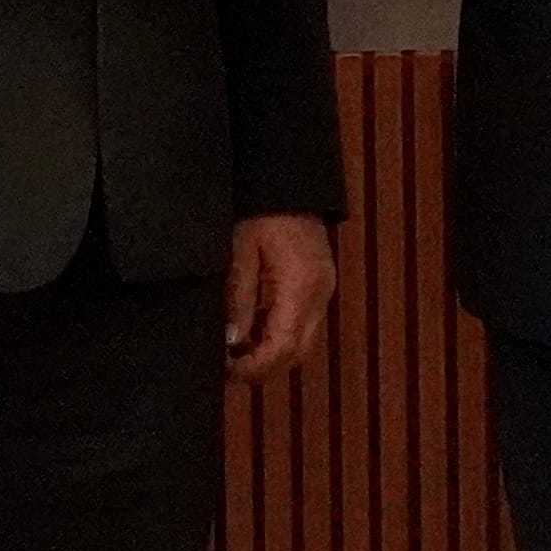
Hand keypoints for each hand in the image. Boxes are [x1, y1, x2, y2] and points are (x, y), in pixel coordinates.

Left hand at [224, 213, 336, 378]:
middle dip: (263, 368)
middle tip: (228, 369)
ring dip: (271, 353)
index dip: (254, 367)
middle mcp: (320, 292)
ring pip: (302, 342)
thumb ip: (239, 298)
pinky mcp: (321, 282)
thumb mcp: (240, 250)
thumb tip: (232, 341)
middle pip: (297, 353)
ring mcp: (324, 288)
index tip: (226, 371)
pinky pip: (304, 324)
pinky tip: (254, 331)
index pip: (283, 347)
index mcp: (301, 285)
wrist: (288, 179)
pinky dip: (280, 335)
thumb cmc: (261, 208)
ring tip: (236, 352)